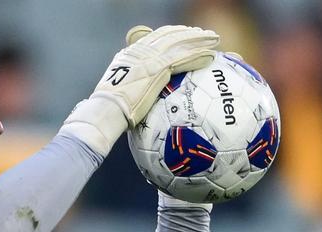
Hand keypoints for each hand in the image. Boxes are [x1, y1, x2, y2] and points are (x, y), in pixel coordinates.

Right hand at [95, 25, 219, 125]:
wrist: (107, 110)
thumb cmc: (110, 108)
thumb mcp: (116, 90)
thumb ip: (128, 84)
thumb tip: (131, 93)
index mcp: (129, 54)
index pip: (153, 37)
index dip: (170, 33)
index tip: (183, 32)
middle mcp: (139, 52)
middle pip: (169, 35)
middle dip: (187, 32)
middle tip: (203, 33)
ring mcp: (148, 59)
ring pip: (179, 43)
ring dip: (198, 40)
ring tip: (213, 39)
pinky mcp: (158, 69)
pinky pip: (183, 58)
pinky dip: (198, 55)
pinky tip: (211, 55)